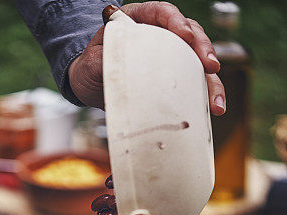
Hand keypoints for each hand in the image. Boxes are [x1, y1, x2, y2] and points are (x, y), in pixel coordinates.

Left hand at [69, 2, 225, 115]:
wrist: (90, 85)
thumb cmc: (91, 66)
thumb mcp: (92, 61)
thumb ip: (104, 59)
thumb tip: (115, 67)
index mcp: (139, 19)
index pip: (162, 12)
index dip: (176, 22)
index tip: (185, 36)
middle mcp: (160, 34)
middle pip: (190, 35)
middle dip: (203, 50)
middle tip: (210, 67)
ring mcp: (170, 57)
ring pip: (197, 62)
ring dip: (211, 82)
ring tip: (216, 102)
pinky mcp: (173, 79)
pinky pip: (194, 84)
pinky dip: (205, 96)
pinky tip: (214, 109)